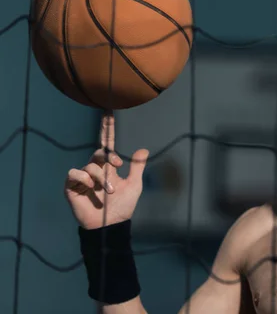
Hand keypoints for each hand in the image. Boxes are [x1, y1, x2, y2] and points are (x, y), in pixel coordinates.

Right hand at [64, 112, 148, 229]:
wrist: (111, 225)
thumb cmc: (122, 206)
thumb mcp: (134, 185)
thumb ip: (137, 168)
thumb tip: (143, 150)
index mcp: (109, 167)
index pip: (107, 144)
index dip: (107, 129)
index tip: (109, 112)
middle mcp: (95, 169)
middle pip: (98, 152)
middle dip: (108, 156)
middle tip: (117, 165)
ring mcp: (82, 177)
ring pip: (90, 165)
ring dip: (102, 177)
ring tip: (110, 191)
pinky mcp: (72, 186)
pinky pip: (74, 173)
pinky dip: (85, 178)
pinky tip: (92, 188)